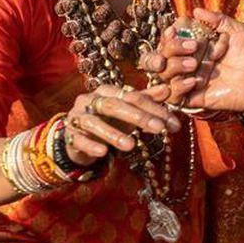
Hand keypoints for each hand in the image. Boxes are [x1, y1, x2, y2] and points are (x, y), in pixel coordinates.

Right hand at [62, 82, 179, 166]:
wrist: (77, 136)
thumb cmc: (106, 120)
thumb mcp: (127, 110)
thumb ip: (145, 100)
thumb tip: (167, 89)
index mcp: (107, 91)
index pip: (132, 97)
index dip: (154, 109)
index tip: (173, 124)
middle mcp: (90, 100)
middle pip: (114, 105)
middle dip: (138, 117)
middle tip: (159, 129)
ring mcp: (78, 117)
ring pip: (94, 122)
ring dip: (113, 134)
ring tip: (131, 145)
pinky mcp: (70, 135)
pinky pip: (79, 140)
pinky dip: (91, 145)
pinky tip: (103, 152)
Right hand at [151, 9, 243, 113]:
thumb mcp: (238, 31)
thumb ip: (218, 20)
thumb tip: (196, 11)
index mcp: (195, 45)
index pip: (170, 39)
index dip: (168, 35)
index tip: (175, 30)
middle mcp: (188, 61)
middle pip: (162, 55)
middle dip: (172, 48)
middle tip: (193, 46)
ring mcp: (189, 79)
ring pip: (164, 74)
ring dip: (175, 66)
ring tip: (194, 64)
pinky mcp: (193, 97)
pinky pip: (172, 96)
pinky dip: (178, 88)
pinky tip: (194, 82)